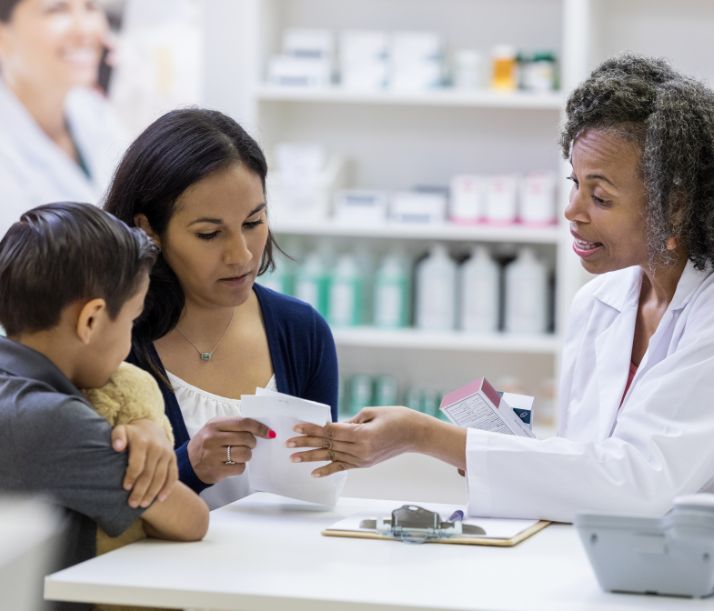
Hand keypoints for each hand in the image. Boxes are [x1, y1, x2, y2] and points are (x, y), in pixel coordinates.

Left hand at [112, 419, 177, 508]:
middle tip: (133, 504)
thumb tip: (118, 447)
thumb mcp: (121, 430)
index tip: (125, 488)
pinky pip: (173, 475)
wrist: (151, 427)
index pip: (137, 464)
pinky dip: (168, 488)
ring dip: (153, 492)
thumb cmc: (131, 434)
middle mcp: (157, 448)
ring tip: (144, 505)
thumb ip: (117, 437)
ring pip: (161, 477)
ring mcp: (167, 453)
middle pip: (149, 473)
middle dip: (141, 490)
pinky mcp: (173, 458)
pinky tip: (161, 499)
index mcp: (143, 442)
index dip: (131, 477)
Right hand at [187, 417, 274, 484]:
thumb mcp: (215, 428)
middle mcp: (213, 438)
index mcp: (214, 424)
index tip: (269, 432)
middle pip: (246, 439)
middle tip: (250, 445)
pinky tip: (233, 464)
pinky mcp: (216, 470)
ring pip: (245, 454)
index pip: (243, 423)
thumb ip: (233, 425)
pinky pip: (240, 468)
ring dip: (247, 455)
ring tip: (240, 455)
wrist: (187, 463)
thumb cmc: (206, 443)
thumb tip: (259, 428)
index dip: (259, 428)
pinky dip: (240, 466)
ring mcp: (213, 455)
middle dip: (253, 443)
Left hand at [286, 407, 427, 476]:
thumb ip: (351, 421)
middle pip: (328, 444)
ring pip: (331, 456)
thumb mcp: (372, 412)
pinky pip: (343, 467)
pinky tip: (314, 472)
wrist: (415, 434)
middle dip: (306, 443)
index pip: (331, 431)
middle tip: (288, 443)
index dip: (312, 429)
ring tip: (294, 458)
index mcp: (362, 434)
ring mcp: (362, 459)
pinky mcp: (364, 464)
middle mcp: (361, 449)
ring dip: (311, 457)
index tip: (297, 427)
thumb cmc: (397, 417)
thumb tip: (334, 427)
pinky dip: (328, 470)